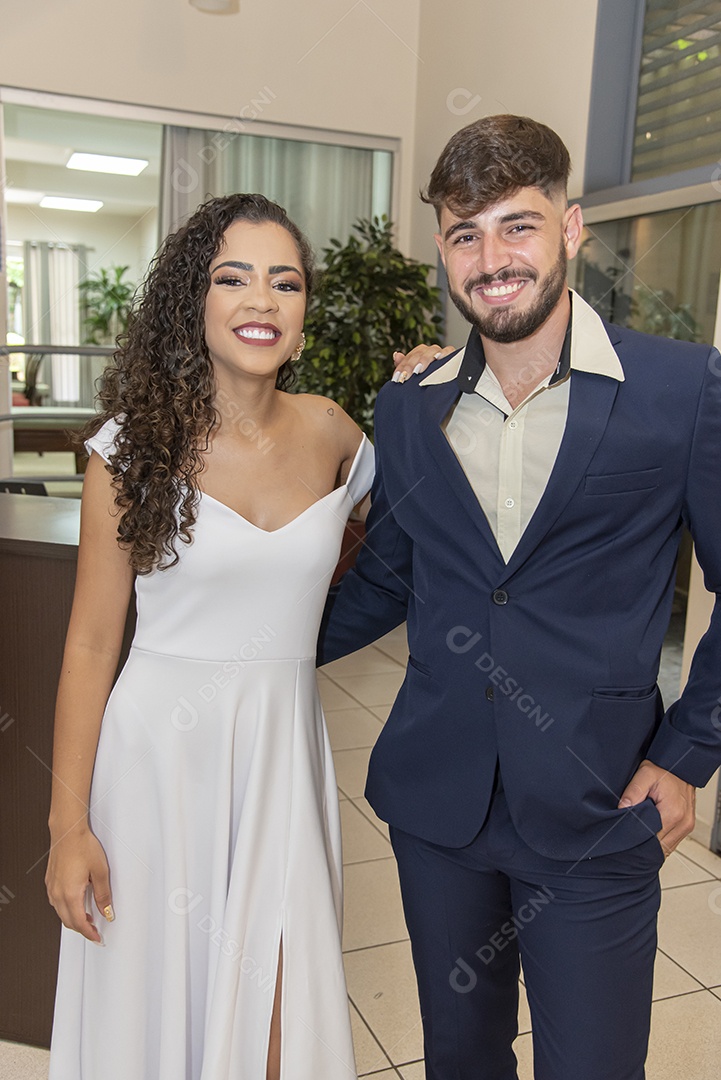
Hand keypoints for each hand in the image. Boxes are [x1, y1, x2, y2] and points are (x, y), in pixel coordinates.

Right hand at [46, 826, 113, 942]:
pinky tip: (74, 903)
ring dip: (73, 918)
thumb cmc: (82, 846)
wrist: (68, 831)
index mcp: (70, 894)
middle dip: (81, 928)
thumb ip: (103, 895)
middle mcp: (57, 893)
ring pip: (61, 913)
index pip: (79, 923)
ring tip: (87, 917)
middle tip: (94, 929)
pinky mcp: (50, 881)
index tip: (96, 937)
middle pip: (68, 921)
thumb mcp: (100, 871)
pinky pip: (56, 902)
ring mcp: (52, 887)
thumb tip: (106, 911)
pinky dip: (66, 908)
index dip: (89, 933)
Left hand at [391, 343, 455, 382]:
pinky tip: (439, 358)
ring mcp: (440, 353)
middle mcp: (429, 352)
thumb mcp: (413, 377)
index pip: (409, 357)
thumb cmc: (426, 381)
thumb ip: (403, 365)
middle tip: (406, 376)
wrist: (445, 389)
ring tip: (419, 369)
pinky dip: (444, 353)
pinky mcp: (452, 355)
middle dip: (411, 365)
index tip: (397, 377)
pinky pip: (449, 351)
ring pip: (432, 350)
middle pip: (419, 353)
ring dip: (425, 359)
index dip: (402, 367)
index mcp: (419, 354)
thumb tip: (396, 355)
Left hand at [618, 759, 695, 856]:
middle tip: (628, 837)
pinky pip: (671, 843)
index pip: (651, 838)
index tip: (625, 835)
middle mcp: (683, 823)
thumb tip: (622, 808)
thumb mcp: (645, 774)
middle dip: (643, 844)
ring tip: (639, 835)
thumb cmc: (664, 770)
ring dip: (652, 845)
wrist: (681, 766)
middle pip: (659, 846)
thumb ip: (633, 791)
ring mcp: (686, 826)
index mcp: (673, 813)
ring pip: (666, 848)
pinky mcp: (686, 827)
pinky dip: (660, 841)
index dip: (636, 839)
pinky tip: (650, 835)